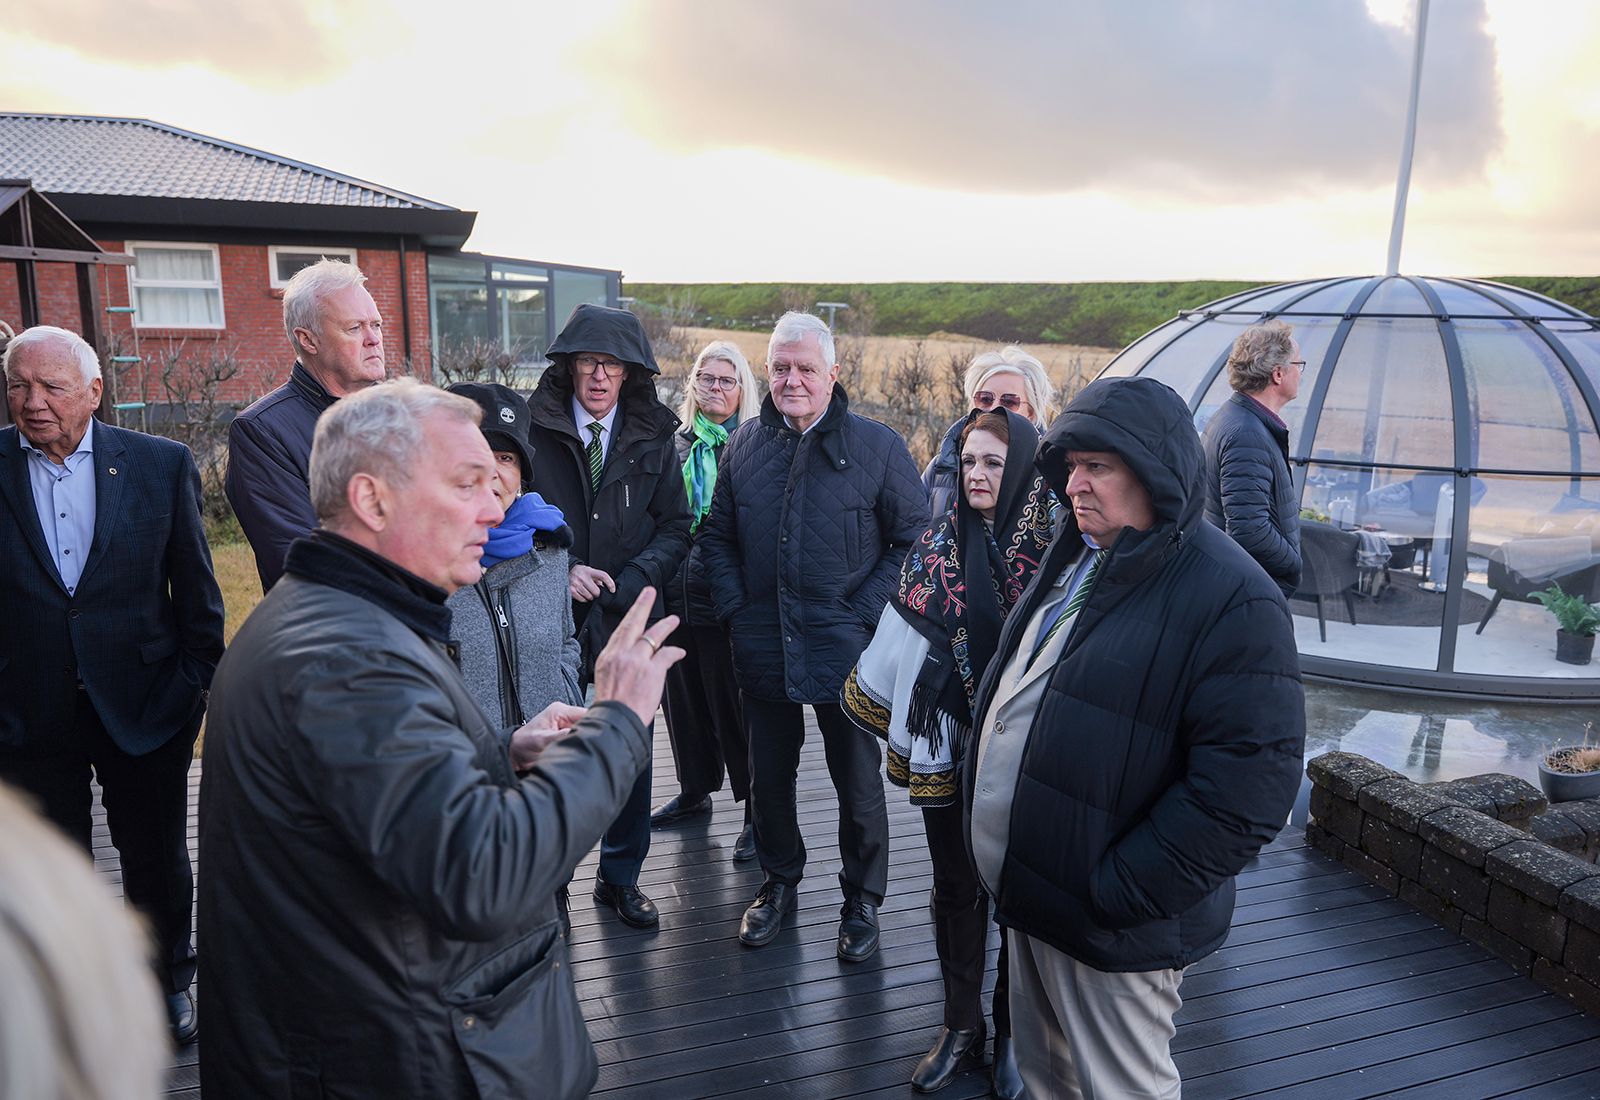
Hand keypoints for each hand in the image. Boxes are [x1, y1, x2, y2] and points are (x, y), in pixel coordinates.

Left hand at [509, 702, 587, 770]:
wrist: (516, 754)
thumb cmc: (523, 743)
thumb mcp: (541, 740)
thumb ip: (559, 736)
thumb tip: (578, 734)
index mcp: (559, 711)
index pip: (585, 712)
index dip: (593, 722)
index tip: (598, 733)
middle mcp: (565, 717)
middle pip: (588, 722)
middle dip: (589, 733)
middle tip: (589, 744)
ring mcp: (567, 727)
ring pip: (585, 731)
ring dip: (585, 739)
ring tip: (580, 747)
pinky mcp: (567, 736)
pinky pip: (580, 738)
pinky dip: (581, 744)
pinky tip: (578, 750)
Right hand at [569, 564, 615, 602]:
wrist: (566, 571)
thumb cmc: (581, 572)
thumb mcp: (590, 571)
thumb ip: (598, 579)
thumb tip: (604, 588)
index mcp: (589, 571)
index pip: (603, 576)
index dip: (610, 584)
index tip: (612, 590)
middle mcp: (583, 577)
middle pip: (597, 591)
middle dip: (597, 594)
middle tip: (594, 592)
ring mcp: (576, 584)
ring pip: (590, 597)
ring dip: (590, 597)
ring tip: (587, 592)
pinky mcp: (571, 590)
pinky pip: (583, 599)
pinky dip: (584, 599)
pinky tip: (582, 594)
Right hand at [593, 587, 682, 726]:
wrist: (613, 721)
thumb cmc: (611, 707)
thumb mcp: (605, 680)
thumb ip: (616, 665)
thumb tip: (627, 660)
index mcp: (607, 657)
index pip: (620, 632)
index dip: (629, 618)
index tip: (635, 610)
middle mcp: (621, 655)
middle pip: (633, 624)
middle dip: (642, 605)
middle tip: (649, 593)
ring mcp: (636, 661)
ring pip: (652, 635)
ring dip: (665, 626)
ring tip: (673, 620)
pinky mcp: (651, 671)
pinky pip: (666, 654)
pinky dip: (674, 652)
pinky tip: (679, 651)